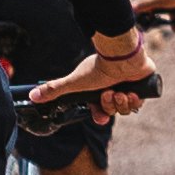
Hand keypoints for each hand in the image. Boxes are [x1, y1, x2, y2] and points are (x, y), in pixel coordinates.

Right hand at [31, 32, 153, 107]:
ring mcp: (130, 87)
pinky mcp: (143, 85)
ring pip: (126, 108)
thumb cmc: (98, 69)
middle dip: (110, 106)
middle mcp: (115, 88)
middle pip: (113, 111)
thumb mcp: (74, 83)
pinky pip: (139, 102)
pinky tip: (131, 92)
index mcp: (100, 89)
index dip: (101, 116)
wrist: (121, 58)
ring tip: (119, 91)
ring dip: (121, 102)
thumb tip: (32, 96)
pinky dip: (134, 100)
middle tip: (109, 95)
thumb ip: (54, 90)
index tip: (100, 116)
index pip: (101, 110)